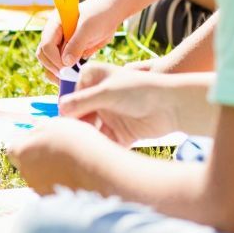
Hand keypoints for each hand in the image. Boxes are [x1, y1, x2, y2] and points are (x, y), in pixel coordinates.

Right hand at [37, 2, 116, 78]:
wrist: (110, 14)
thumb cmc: (99, 15)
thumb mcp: (88, 28)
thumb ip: (76, 44)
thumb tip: (65, 63)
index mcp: (55, 24)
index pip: (46, 44)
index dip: (54, 58)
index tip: (67, 68)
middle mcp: (55, 35)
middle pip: (44, 54)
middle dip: (53, 67)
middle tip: (67, 77)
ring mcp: (61, 44)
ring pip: (50, 62)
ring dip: (56, 73)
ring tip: (69, 80)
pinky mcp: (69, 52)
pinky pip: (61, 65)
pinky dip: (64, 73)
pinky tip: (72, 78)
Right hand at [58, 61, 204, 148]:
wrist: (173, 106)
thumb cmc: (141, 90)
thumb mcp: (108, 93)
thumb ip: (83, 101)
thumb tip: (60, 109)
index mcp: (94, 79)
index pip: (72, 94)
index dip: (67, 108)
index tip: (66, 120)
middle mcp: (100, 97)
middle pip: (79, 114)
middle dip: (77, 126)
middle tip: (74, 137)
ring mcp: (109, 115)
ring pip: (91, 130)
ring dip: (88, 139)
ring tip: (87, 146)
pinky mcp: (119, 133)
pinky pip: (105, 143)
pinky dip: (102, 149)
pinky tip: (100, 153)